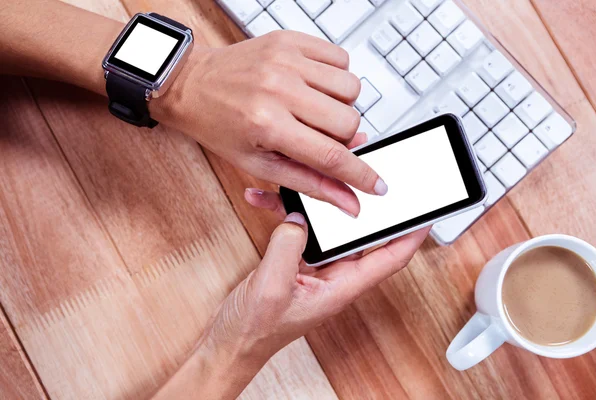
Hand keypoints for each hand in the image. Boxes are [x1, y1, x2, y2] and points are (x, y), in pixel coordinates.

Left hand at [153, 31, 387, 216]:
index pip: (331, 155)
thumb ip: (309, 182)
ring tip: (311, 109)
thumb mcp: (259, 165)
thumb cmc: (218, 125)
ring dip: (339, 105)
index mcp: (267, 124)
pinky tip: (312, 86)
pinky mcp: (291, 39)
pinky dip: (334, 77)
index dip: (360, 175)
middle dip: (342, 138)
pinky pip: (341, 59)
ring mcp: (286, 59)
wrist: (191, 84)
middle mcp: (279, 88)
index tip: (376, 185)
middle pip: (348, 121)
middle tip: (317, 136)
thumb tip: (347, 200)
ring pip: (351, 89)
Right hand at [202, 192, 428, 371]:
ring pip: (331, 229)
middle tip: (373, 177)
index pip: (390, 259)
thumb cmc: (256, 328)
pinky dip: (289, 215)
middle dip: (370, 206)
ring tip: (313, 179)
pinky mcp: (296, 261)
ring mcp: (316, 268)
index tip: (426, 212)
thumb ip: (288, 246)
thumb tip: (298, 217)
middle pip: (365, 237)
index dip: (412, 236)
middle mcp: (335, 277)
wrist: (233, 340)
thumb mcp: (272, 286)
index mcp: (341, 288)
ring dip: (321, 204)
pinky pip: (302, 231)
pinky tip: (272, 201)